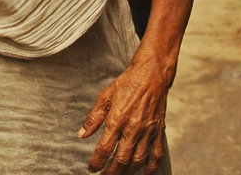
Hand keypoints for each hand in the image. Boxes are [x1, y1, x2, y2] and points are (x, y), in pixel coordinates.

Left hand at [79, 54, 172, 174]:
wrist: (151, 75)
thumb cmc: (126, 83)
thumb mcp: (104, 96)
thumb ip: (93, 117)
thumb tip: (82, 134)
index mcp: (117, 119)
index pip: (105, 148)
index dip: (97, 162)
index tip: (92, 168)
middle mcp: (133, 128)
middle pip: (122, 159)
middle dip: (111, 172)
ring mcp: (148, 131)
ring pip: (138, 160)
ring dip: (128, 172)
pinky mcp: (159, 131)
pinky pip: (156, 154)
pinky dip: (151, 167)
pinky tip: (144, 172)